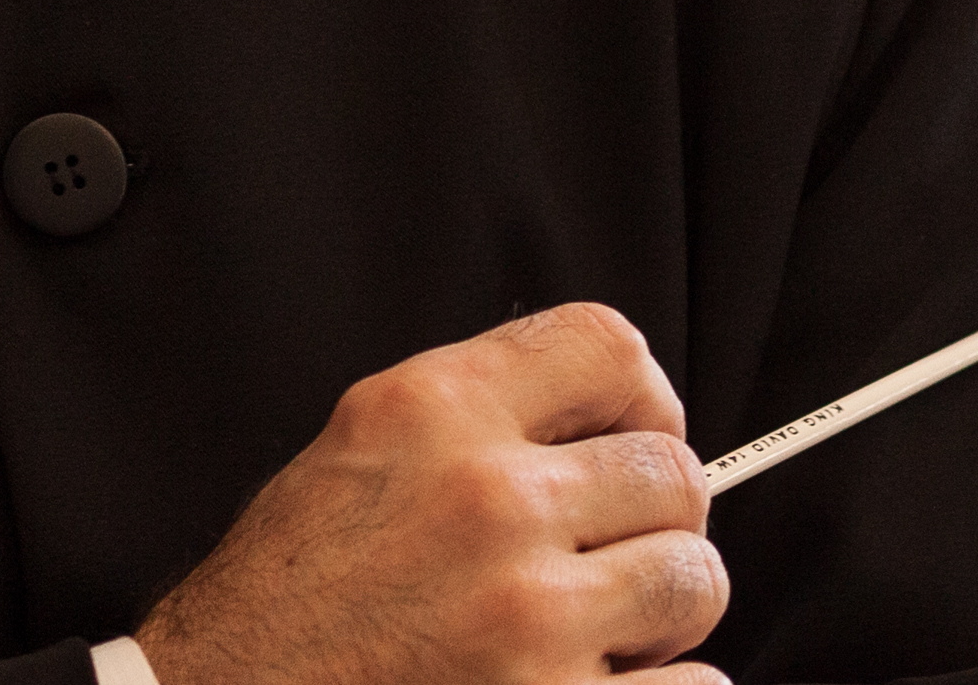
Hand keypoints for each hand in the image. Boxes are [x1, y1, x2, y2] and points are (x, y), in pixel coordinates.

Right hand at [135, 302, 726, 684]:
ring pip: (695, 579)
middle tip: (605, 559)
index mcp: (433, 412)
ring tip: (599, 632)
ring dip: (659, 613)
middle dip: (651, 521)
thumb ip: (476, 419)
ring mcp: (527, 617)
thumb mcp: (358, 454)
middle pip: (672, 473)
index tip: (632, 440)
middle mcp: (487, 501)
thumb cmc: (283, 607)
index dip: (643, 398)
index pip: (611, 346)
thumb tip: (604, 423)